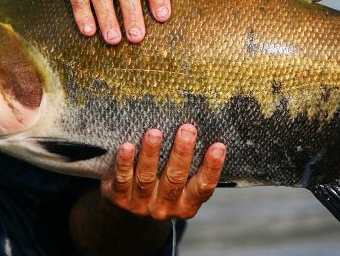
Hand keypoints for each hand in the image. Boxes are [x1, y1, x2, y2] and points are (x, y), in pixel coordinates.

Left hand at [101, 124, 226, 219]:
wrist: (128, 212)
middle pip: (175, 179)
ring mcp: (142, 205)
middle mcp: (165, 207)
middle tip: (187, 129)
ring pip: (147, 178)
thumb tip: (205, 127)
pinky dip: (125, 163)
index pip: (203, 187)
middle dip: (182, 153)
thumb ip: (190, 165)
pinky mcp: (120, 198)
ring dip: (151, 154)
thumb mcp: (180, 184)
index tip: (219, 146)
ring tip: (155, 133)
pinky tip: (127, 147)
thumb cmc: (162, 186)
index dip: (212, 168)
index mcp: (186, 204)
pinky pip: (123, 179)